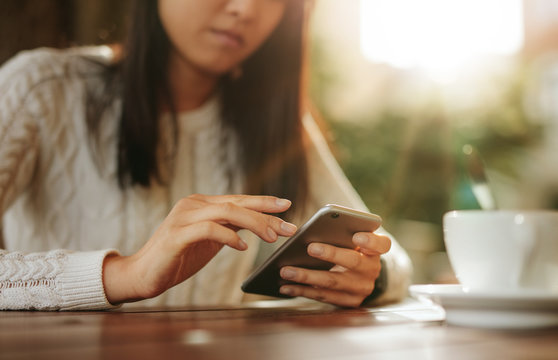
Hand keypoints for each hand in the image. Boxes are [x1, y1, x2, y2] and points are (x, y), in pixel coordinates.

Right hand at [103, 194, 297, 303]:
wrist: (143, 274)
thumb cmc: (178, 258)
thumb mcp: (209, 240)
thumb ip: (228, 228)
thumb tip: (257, 224)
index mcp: (201, 204)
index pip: (238, 200)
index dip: (263, 202)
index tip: (287, 206)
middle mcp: (193, 204)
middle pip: (237, 203)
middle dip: (266, 213)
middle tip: (288, 226)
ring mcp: (183, 217)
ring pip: (227, 211)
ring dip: (254, 223)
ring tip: (271, 237)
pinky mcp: (177, 234)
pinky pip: (209, 229)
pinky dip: (229, 237)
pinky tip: (243, 247)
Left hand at [278, 232, 390, 307]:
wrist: (358, 277)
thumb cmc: (348, 250)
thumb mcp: (351, 240)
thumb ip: (341, 233)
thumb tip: (314, 229)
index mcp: (374, 250)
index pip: (381, 244)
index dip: (370, 241)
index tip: (357, 236)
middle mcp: (371, 270)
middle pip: (352, 261)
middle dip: (330, 254)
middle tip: (309, 248)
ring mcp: (361, 288)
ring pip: (332, 282)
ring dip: (306, 276)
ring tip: (286, 271)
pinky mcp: (349, 302)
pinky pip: (323, 296)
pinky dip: (302, 291)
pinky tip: (286, 286)